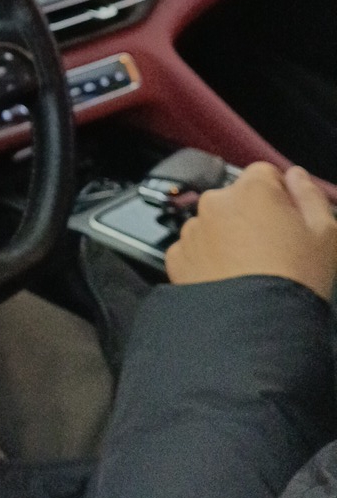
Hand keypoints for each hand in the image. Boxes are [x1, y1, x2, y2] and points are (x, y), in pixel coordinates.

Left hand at [165, 162, 336, 300]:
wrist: (257, 323)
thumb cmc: (297, 277)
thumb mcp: (325, 233)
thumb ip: (309, 194)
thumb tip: (294, 175)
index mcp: (251, 190)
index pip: (263, 174)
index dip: (279, 195)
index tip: (287, 219)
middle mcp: (214, 202)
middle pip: (235, 199)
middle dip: (250, 216)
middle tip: (270, 249)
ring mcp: (191, 229)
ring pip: (212, 224)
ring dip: (226, 237)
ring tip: (247, 268)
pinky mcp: (176, 255)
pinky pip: (194, 249)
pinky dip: (206, 259)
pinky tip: (226, 278)